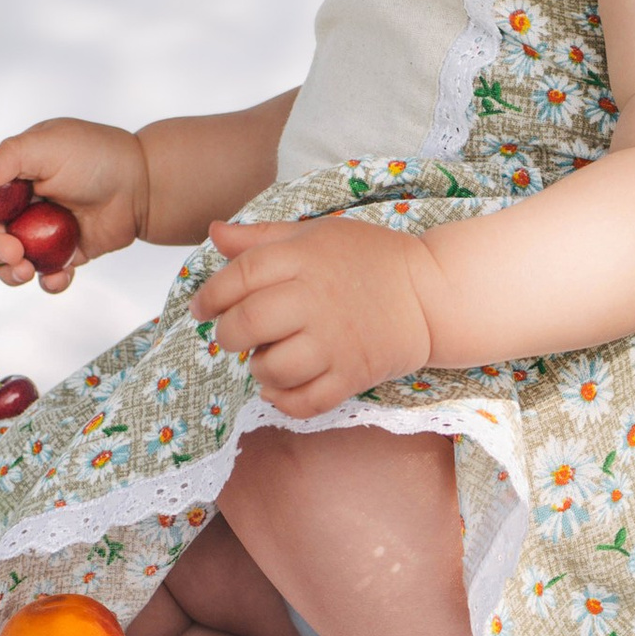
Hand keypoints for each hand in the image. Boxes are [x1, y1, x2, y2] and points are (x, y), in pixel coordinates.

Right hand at [0, 120, 149, 291]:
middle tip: (13, 252)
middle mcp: (23, 205)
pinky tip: (59, 277)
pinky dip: (48, 281)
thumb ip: (10, 157)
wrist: (144, 184)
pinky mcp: (65, 254)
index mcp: (12, 174)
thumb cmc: (97, 156)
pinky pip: (47, 275)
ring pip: (12, 261)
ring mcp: (42, 232)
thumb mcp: (49, 146)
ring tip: (27, 271)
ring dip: (11, 272)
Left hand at [200, 213, 438, 417]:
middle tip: (235, 335)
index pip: (238, 278)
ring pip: (271, 368)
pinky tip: (280, 387)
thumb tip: (214, 233)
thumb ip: (262, 237)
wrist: (432, 292)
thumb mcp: (316, 234)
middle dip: (229, 334)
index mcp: (303, 260)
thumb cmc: (370, 259)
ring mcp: (335, 343)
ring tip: (266, 358)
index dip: (209, 296)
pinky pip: (305, 402)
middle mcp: (315, 301)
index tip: (202, 308)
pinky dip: (283, 400)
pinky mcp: (352, 375)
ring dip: (258, 368)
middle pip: (246, 325)